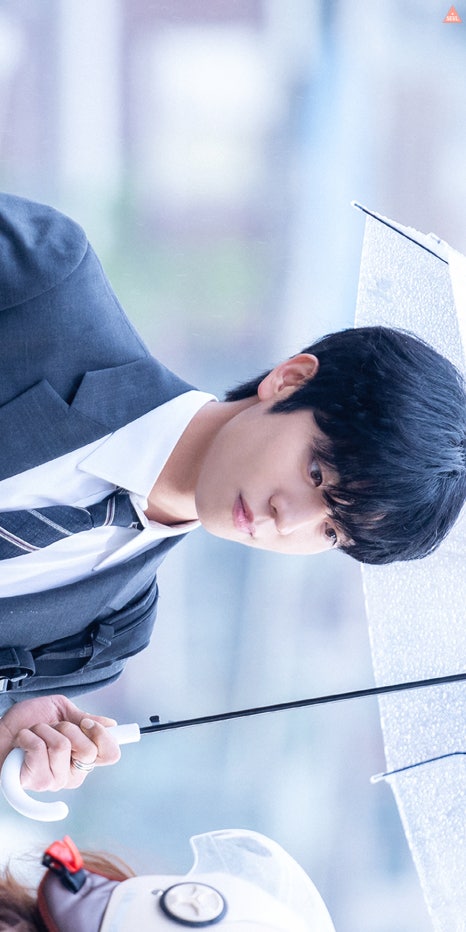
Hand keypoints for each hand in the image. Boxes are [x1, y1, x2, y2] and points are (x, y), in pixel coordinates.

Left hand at [0, 695, 120, 790]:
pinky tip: (22, 743)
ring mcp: (55, 780)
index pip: (110, 754)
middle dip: (67, 728)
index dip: (103, 736)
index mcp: (82, 756)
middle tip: (53, 727)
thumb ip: (84, 718)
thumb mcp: (59, 711)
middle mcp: (72, 773)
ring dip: (43, 730)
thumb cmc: (26, 722)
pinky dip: (28, 737)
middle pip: (89, 750)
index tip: (87, 723)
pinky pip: (40, 750)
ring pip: (62, 746)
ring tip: (33, 734)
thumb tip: (111, 724)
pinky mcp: (36, 781)